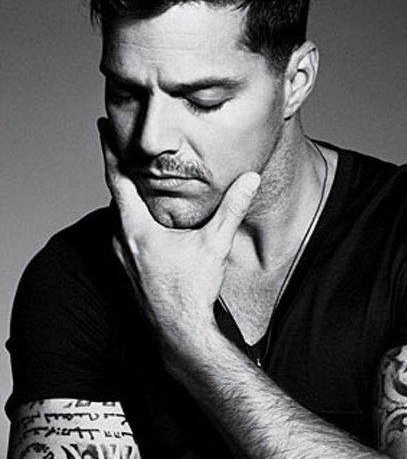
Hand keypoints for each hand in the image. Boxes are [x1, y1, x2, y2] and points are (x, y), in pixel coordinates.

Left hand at [98, 119, 260, 361]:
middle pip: (115, 193)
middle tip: (120, 143)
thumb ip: (232, 208)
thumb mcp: (214, 244)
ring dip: (124, 194)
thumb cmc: (191, 291)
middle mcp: (121, 240)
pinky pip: (122, 233)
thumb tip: (250, 179)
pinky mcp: (127, 269)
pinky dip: (128, 216)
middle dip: (118, 167)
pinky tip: (143, 219)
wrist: (179, 331)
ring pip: (118, 215)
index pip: (117, 177)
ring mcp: (121, 256)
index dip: (110, 149)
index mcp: (136, 228)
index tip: (104, 126)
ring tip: (133, 177)